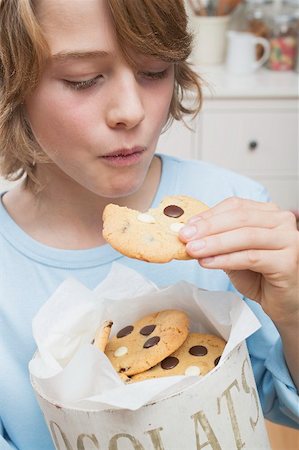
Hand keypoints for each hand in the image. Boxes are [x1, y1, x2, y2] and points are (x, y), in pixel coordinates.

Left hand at [179, 197, 298, 325]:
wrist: (282, 301)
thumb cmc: (260, 275)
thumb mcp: (234, 252)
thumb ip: (217, 241)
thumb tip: (188, 234)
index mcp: (268, 213)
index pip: (236, 206)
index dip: (209, 215)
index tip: (187, 226)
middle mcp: (282, 222)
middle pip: (239, 218)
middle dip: (208, 227)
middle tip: (185, 237)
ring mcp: (288, 240)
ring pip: (245, 236)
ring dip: (214, 243)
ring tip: (193, 250)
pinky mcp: (288, 261)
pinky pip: (251, 257)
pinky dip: (226, 259)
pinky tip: (208, 262)